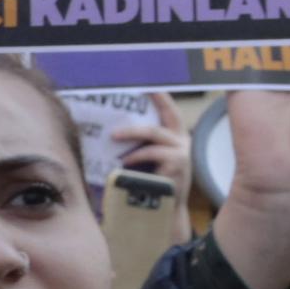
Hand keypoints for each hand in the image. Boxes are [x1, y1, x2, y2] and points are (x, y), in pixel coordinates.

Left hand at [110, 91, 193, 242]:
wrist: (162, 209)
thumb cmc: (150, 181)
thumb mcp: (145, 157)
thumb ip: (137, 143)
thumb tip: (108, 128)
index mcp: (174, 134)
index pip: (168, 107)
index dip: (159, 92)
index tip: (145, 78)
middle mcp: (181, 139)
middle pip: (166, 112)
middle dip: (152, 100)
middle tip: (130, 92)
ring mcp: (181, 151)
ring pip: (153, 133)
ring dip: (130, 133)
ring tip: (113, 137)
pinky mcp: (177, 164)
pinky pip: (151, 153)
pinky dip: (135, 156)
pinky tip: (124, 163)